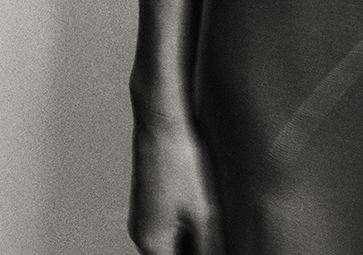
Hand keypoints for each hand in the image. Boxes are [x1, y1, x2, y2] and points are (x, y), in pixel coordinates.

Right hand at [129, 111, 220, 254]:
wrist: (161, 120)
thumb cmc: (178, 160)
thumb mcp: (203, 210)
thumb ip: (208, 244)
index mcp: (152, 242)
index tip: (220, 246)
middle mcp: (142, 232)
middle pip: (174, 253)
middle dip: (198, 248)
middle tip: (220, 234)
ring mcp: (144, 214)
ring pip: (172, 239)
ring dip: (193, 236)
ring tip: (215, 221)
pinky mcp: (149, 198)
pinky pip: (169, 222)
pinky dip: (186, 222)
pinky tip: (204, 207)